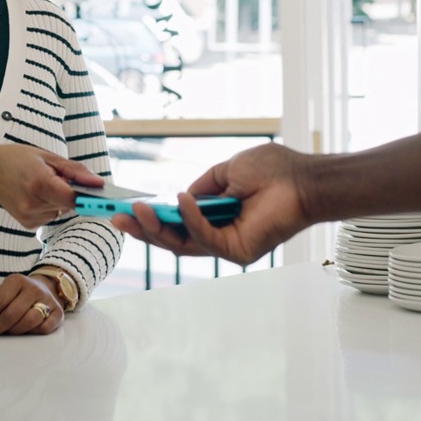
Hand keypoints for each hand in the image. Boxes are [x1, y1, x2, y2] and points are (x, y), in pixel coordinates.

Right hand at [0, 144, 101, 228]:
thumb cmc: (17, 159)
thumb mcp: (47, 156)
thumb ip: (75, 171)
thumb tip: (98, 183)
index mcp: (38, 182)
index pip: (73, 197)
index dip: (89, 197)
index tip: (102, 195)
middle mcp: (33, 203)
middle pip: (69, 204)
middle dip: (72, 191)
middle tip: (60, 176)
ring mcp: (29, 216)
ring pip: (62, 210)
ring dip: (60, 198)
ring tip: (42, 183)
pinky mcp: (28, 224)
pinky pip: (51, 215)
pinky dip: (50, 205)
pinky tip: (36, 195)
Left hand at [0, 274, 63, 336]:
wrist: (47, 287)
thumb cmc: (19, 295)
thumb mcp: (3, 292)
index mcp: (16, 281)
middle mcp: (33, 288)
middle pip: (11, 313)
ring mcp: (47, 300)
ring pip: (29, 320)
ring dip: (15, 331)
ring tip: (9, 332)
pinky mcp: (58, 312)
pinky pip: (44, 328)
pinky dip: (33, 332)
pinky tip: (27, 331)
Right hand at [113, 143, 311, 265]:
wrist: (303, 180)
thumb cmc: (274, 171)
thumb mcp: (228, 170)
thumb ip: (203, 185)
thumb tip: (180, 195)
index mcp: (216, 218)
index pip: (177, 225)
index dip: (151, 219)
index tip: (125, 208)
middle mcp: (220, 236)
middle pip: (173, 240)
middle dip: (144, 229)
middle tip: (117, 216)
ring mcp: (228, 246)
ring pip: (182, 244)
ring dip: (157, 228)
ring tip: (138, 211)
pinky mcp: (237, 251)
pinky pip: (205, 237)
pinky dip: (190, 219)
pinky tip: (180, 200)